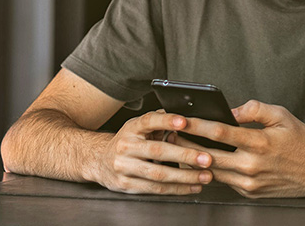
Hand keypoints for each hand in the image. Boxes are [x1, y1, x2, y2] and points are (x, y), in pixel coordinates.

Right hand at [91, 111, 214, 194]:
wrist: (98, 159)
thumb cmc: (128, 141)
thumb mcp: (138, 126)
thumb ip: (159, 121)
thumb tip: (186, 115)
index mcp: (131, 128)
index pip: (149, 121)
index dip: (167, 120)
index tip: (184, 122)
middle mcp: (126, 146)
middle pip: (158, 151)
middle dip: (185, 156)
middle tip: (207, 158)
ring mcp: (124, 167)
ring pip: (158, 174)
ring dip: (185, 177)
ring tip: (205, 176)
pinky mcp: (126, 185)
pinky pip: (155, 189)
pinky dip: (176, 189)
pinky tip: (192, 186)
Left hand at [180, 100, 304, 197]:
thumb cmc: (301, 142)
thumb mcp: (281, 115)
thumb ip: (255, 109)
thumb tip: (233, 110)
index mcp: (259, 142)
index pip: (219, 132)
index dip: (196, 125)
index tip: (181, 119)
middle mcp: (252, 165)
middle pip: (209, 155)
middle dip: (186, 144)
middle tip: (170, 135)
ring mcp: (250, 182)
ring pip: (213, 171)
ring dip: (195, 160)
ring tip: (181, 147)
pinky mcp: (250, 193)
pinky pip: (225, 181)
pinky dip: (213, 171)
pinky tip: (204, 161)